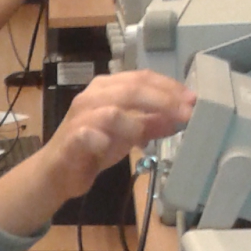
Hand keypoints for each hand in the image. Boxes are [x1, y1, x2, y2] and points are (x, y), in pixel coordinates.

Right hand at [0, 69, 194, 237]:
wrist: (58, 172)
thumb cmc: (94, 149)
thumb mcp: (130, 135)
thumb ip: (154, 124)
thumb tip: (183, 117)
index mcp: (107, 88)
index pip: (142, 78)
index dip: (170, 87)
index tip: (193, 100)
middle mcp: (92, 96)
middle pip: (131, 88)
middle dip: (163, 100)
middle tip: (186, 113)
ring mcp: (80, 117)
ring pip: (112, 110)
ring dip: (137, 122)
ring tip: (151, 134)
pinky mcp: (71, 139)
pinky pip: (88, 135)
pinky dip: (104, 139)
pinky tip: (114, 147)